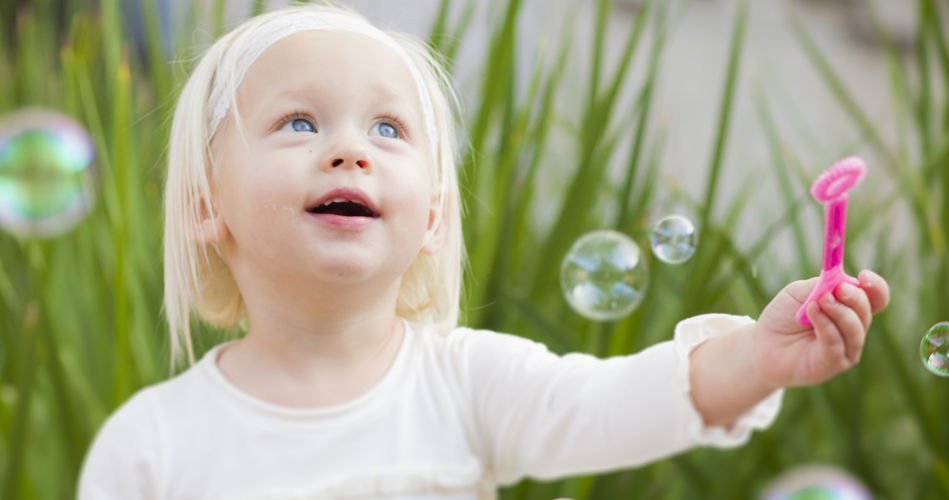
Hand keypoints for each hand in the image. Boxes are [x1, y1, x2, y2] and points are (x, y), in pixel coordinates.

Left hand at [752, 270, 889, 390]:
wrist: (762, 344)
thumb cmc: (783, 316)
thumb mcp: (798, 293)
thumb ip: (820, 285)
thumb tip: (840, 280)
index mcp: (850, 309)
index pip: (875, 298)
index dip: (875, 287)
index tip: (863, 275)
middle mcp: (853, 329)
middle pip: (867, 312)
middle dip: (855, 298)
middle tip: (839, 289)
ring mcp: (846, 349)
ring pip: (854, 329)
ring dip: (839, 311)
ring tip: (819, 301)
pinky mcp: (833, 364)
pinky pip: (836, 343)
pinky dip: (826, 325)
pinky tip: (812, 312)